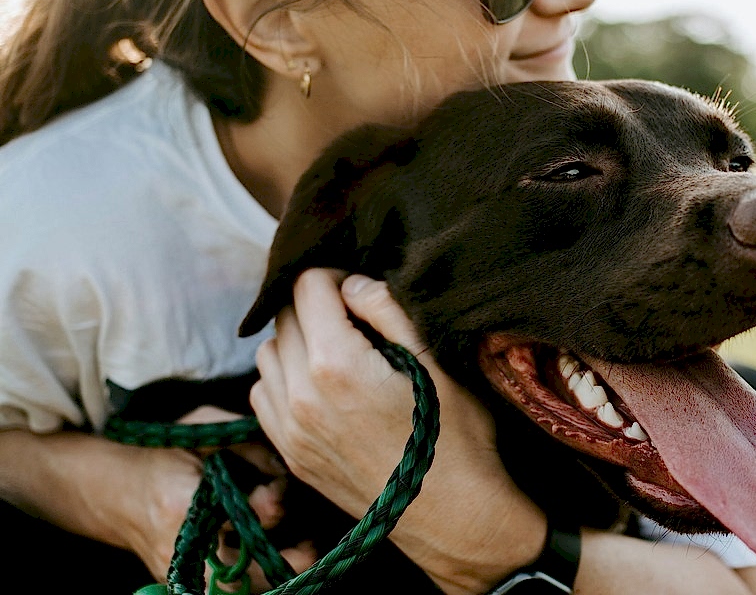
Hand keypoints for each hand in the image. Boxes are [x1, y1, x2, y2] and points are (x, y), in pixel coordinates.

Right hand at [177, 407, 319, 591]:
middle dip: (276, 561)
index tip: (279, 491)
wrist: (115, 491)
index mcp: (181, 503)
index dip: (264, 506)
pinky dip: (253, 579)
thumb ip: (246, 444)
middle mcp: (180, 545)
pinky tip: (277, 562)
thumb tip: (283, 467)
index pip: (233, 514)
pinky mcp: (182, 579)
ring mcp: (179, 568)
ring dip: (270, 577)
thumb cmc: (164, 453)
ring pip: (231, 588)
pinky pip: (222, 588)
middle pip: (234, 571)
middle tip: (308, 548)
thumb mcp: (201, 431)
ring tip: (303, 556)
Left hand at [250, 269, 544, 594]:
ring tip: (337, 350)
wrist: (452, 516)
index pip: (307, 286)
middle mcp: (301, 394)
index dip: (336, 276)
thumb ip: (387, 310)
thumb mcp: (434, 361)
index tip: (360, 291)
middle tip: (354, 318)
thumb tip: (352, 284)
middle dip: (315, 306)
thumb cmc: (455, 436)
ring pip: (267, 354)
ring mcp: (290, 429)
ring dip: (295, 341)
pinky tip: (320, 385)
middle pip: (284, 317)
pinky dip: (283, 378)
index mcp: (336, 364)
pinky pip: (264, 395)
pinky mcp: (291, 454)